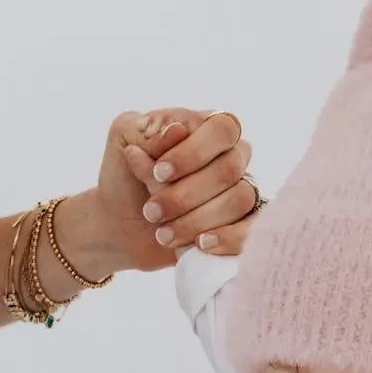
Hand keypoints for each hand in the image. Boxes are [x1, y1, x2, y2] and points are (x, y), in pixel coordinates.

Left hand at [94, 109, 256, 269]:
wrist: (119, 226)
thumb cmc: (124, 178)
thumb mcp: (123, 141)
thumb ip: (147, 129)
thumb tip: (178, 130)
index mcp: (207, 129)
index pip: (222, 128)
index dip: (193, 152)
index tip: (158, 173)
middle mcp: (231, 157)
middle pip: (230, 169)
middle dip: (185, 194)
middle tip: (151, 211)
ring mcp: (240, 192)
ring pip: (238, 200)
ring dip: (196, 219)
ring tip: (162, 234)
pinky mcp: (242, 226)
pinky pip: (253, 230)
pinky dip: (228, 238)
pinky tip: (200, 244)